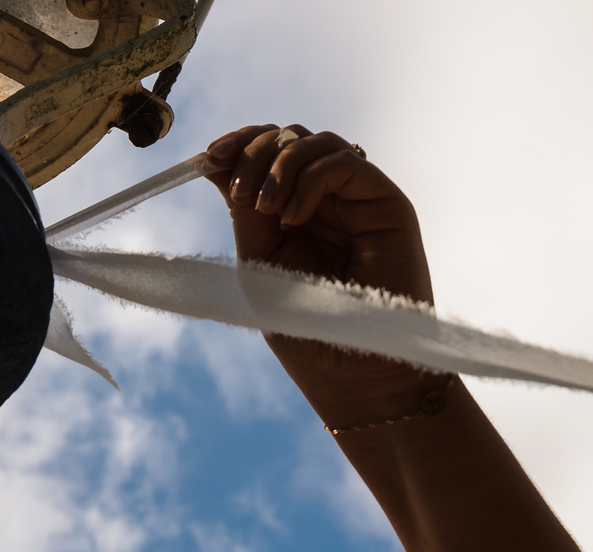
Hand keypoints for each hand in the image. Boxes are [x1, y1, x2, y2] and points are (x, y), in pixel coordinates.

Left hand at [206, 125, 442, 427]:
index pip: (267, 152)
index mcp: (294, 211)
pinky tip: (293, 216)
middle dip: (253, 151)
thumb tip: (213, 163)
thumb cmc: (309, 333)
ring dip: (279, 164)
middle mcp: (327, 199)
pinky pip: (344, 161)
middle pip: (288, 136)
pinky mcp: (385, 203)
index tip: (207, 157)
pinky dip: (308, 178)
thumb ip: (244, 214)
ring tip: (265, 208)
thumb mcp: (260, 265)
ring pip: (315, 141)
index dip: (237, 144)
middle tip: (240, 192)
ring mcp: (357, 199)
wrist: (355, 375)